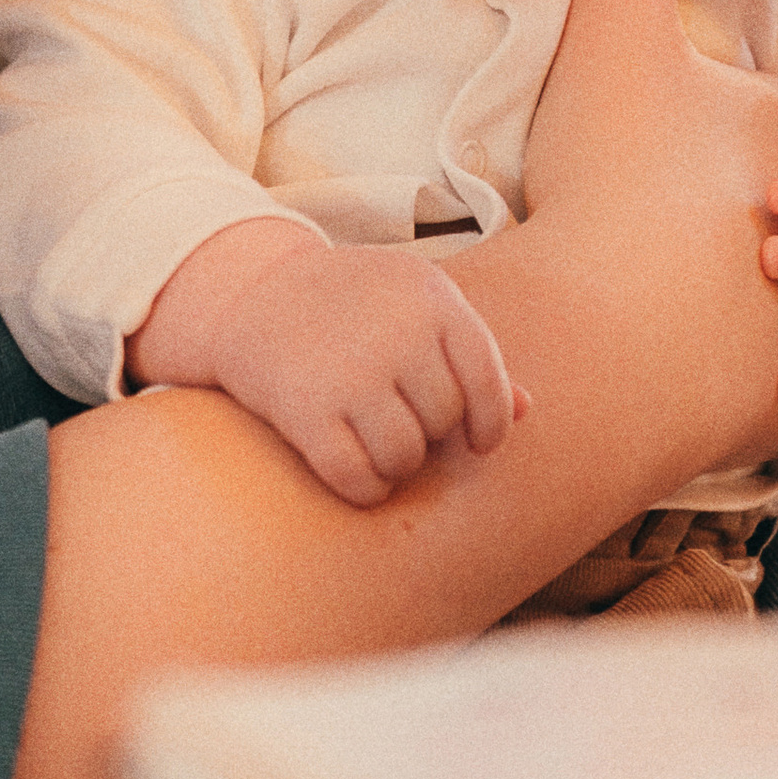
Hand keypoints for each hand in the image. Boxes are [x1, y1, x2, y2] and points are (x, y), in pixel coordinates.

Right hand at [144, 221, 523, 507]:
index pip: (487, 383)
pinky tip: (355, 471)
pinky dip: (363, 487)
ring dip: (394, 463)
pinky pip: (358, 479)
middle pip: (444, 422)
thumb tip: (525, 411)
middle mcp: (397, 333)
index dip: (490, 424)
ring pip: (405, 457)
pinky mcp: (306, 410)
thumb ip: (468, 353)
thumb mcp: (416, 304)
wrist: (252, 291)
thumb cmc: (353, 303)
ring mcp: (351, 372)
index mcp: (434, 298)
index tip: (477, 442)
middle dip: (426, 431)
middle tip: (395, 416)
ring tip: (373, 440)